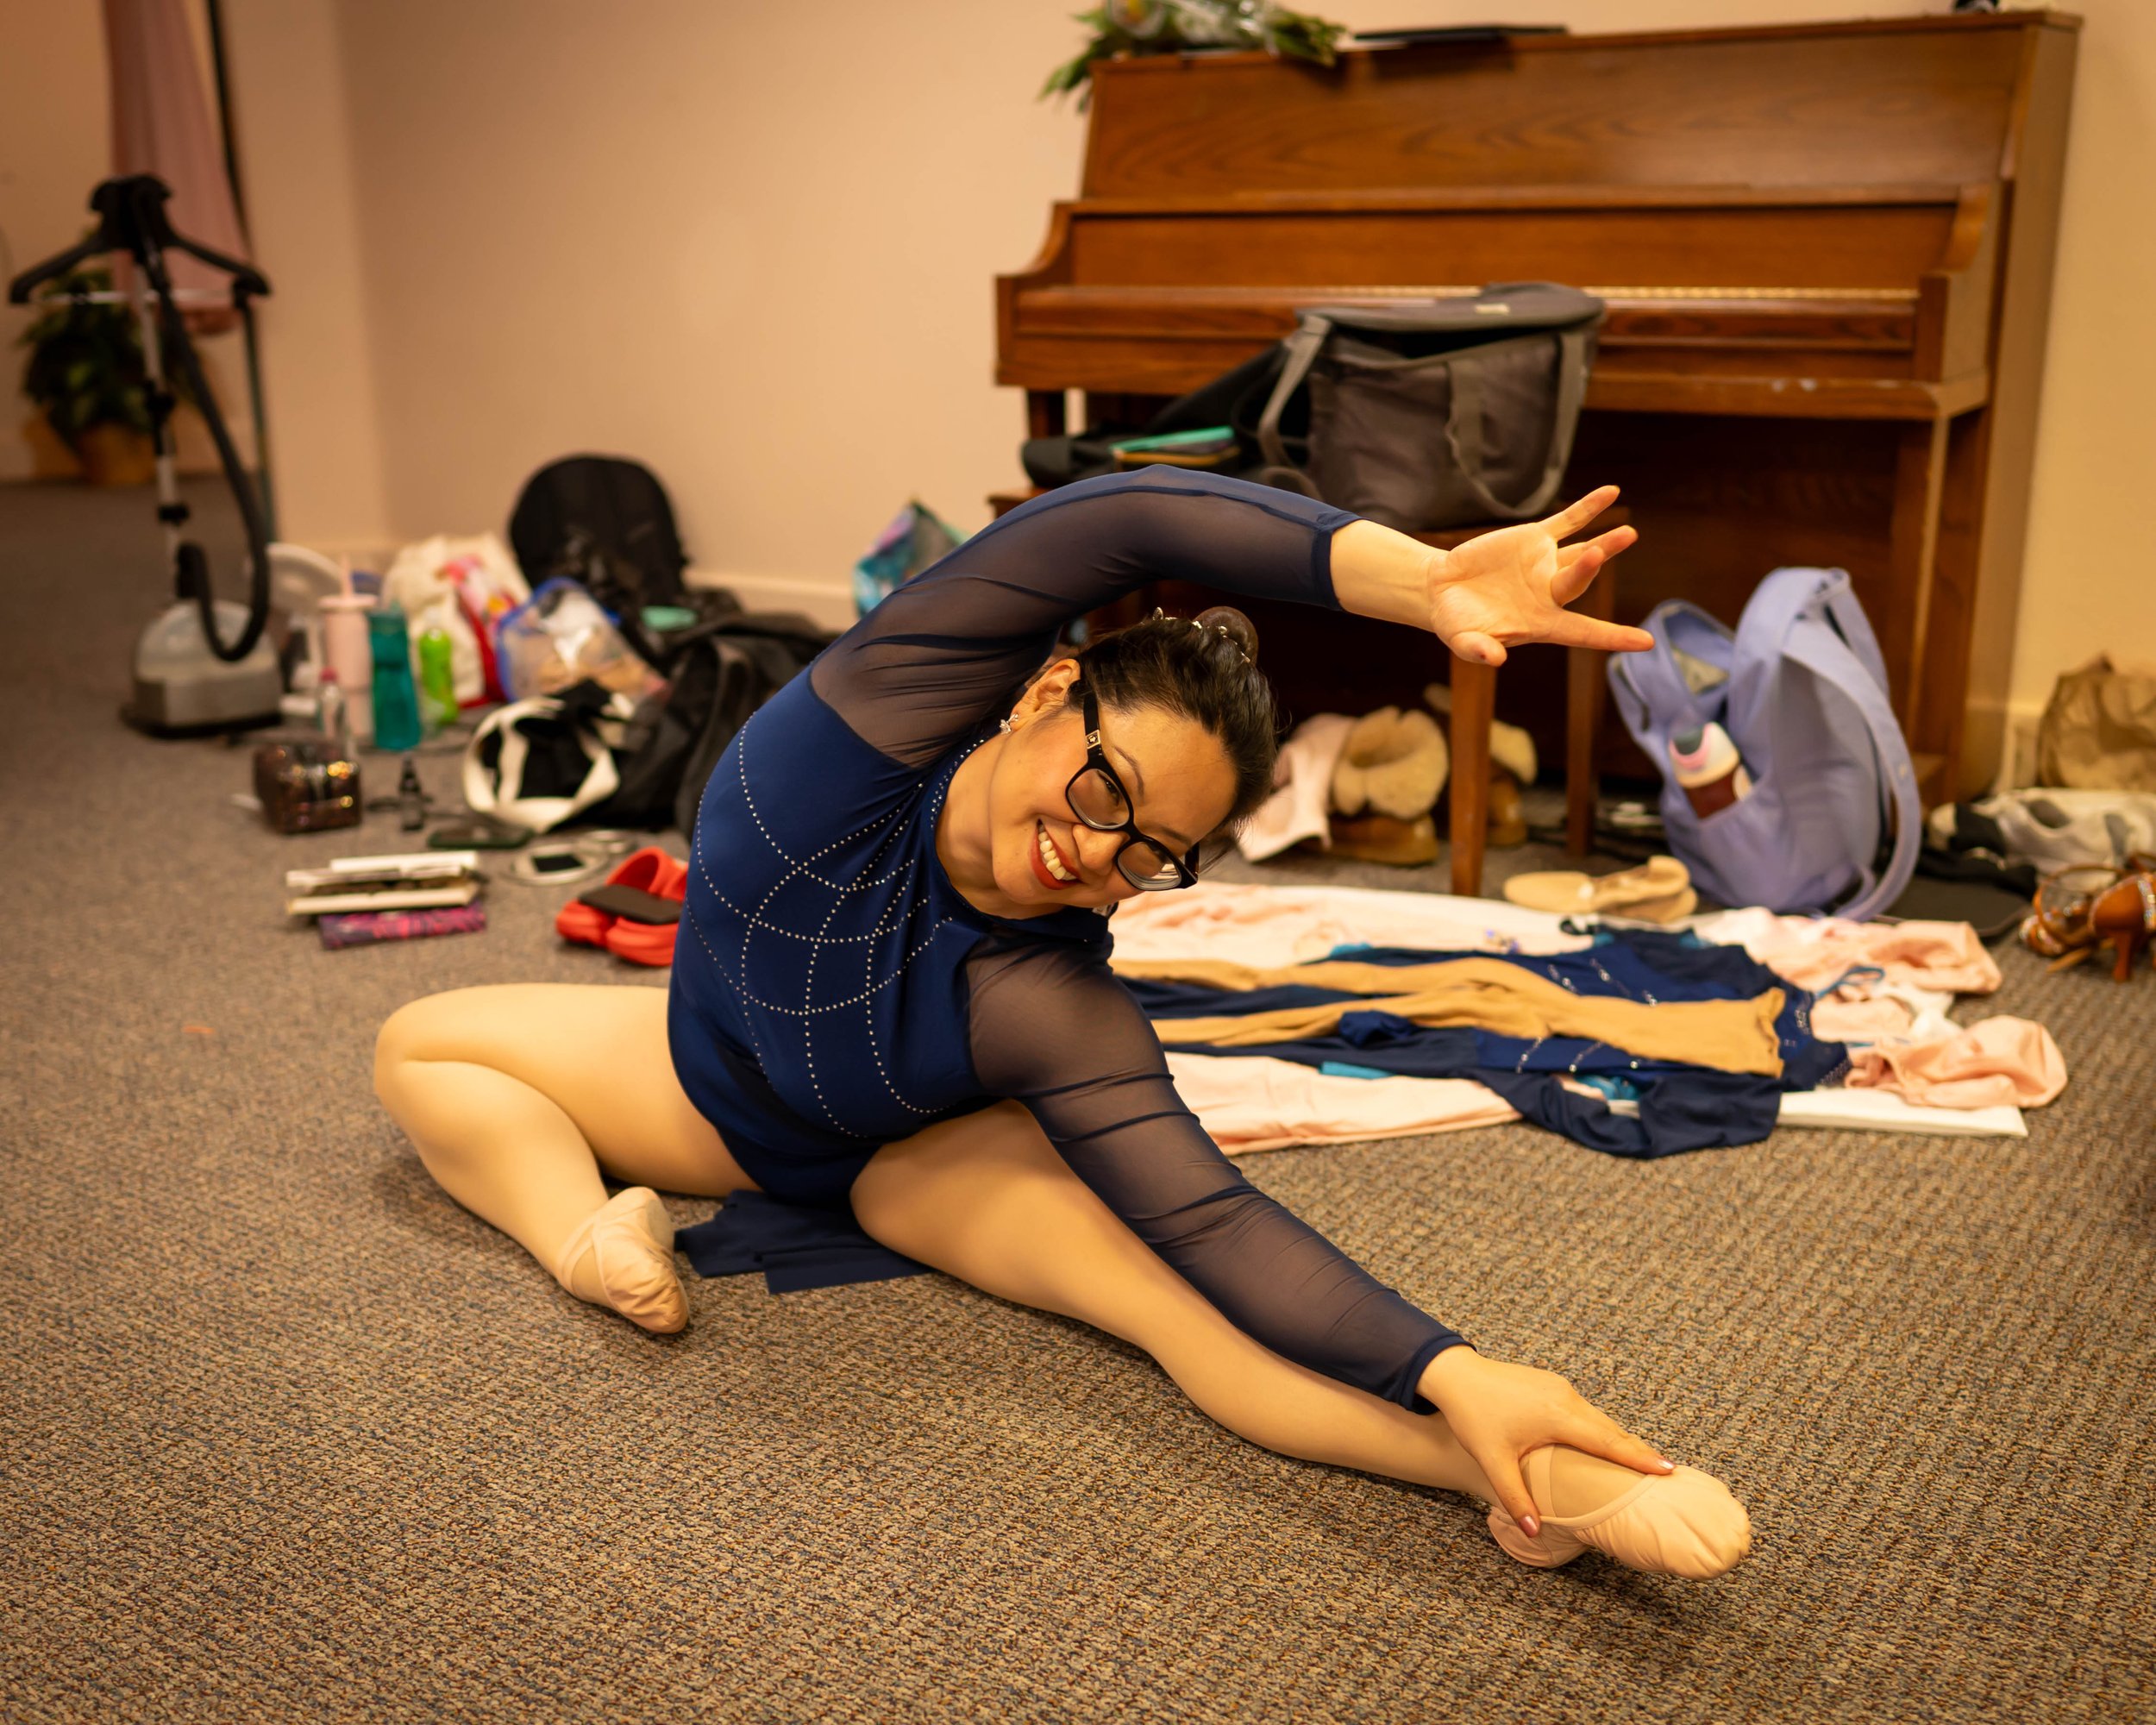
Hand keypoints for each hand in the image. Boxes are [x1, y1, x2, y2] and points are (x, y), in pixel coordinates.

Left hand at [1418, 1346, 1672, 1537]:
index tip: (1670, 1469)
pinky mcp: (1552, 1384)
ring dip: (1618, 1439)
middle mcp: (1566, 1398)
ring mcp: (1560, 1388)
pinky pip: (1585, 1410)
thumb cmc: (1473, 1416)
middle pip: (1610, 1430)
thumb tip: (1532, 1532)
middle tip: (1667, 1474)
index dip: (1640, 1458)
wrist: (1456, 1374)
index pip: (1609, 1441)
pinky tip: (1603, 1443)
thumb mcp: (1493, 1461)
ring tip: (1642, 1462)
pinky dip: (1599, 1428)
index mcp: (1558, 1416)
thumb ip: (1515, 1497)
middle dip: (1637, 1452)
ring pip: (1598, 1418)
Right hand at [1427, 485, 1654, 666]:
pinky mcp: (1534, 538)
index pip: (1583, 632)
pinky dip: (1589, 507)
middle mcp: (1550, 592)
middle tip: (1595, 555)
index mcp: (1541, 622)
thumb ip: (1480, 650)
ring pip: (1582, 550)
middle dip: (1587, 569)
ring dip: (1606, 543)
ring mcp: (1546, 563)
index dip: (1613, 637)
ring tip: (1629, 535)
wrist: (1443, 589)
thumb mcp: (1463, 641)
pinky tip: (1611, 492)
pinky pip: (1568, 521)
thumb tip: (1497, 659)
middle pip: (1577, 581)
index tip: (1646, 642)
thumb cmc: (1457, 623)